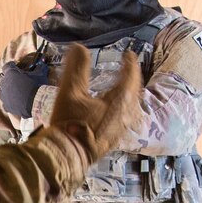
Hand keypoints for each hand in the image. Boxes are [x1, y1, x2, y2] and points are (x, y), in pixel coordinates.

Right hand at [45, 44, 142, 165]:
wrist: (66, 155)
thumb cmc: (69, 123)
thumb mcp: (70, 92)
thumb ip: (76, 67)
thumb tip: (79, 47)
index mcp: (118, 100)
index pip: (130, 76)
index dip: (130, 63)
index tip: (128, 54)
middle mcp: (125, 114)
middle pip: (135, 92)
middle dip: (133, 78)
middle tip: (128, 69)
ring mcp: (121, 129)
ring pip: (132, 107)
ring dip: (130, 94)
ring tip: (124, 88)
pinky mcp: (114, 139)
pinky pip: (126, 119)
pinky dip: (125, 109)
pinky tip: (117, 111)